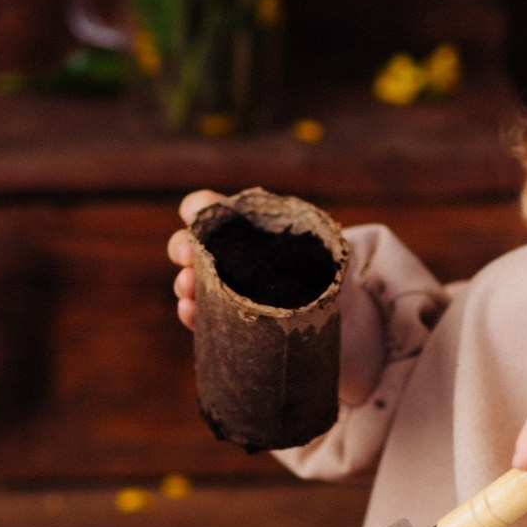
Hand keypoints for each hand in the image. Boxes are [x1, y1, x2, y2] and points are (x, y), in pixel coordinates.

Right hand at [172, 190, 383, 405]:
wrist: (323, 312)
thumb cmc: (319, 272)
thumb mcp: (323, 254)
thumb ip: (322, 248)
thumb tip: (345, 252)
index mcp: (244, 226)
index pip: (209, 207)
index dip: (198, 208)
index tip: (195, 217)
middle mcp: (225, 254)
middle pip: (190, 243)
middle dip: (182, 246)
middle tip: (187, 257)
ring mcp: (219, 287)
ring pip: (189, 280)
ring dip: (183, 283)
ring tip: (188, 291)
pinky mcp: (221, 319)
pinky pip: (199, 316)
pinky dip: (190, 314)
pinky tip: (190, 313)